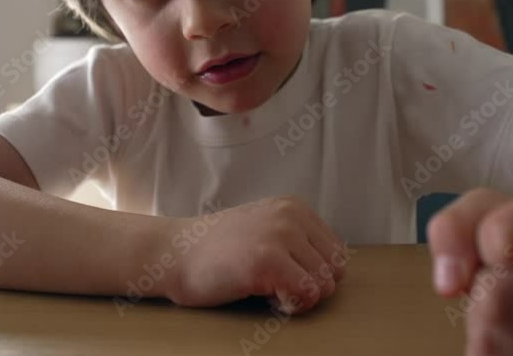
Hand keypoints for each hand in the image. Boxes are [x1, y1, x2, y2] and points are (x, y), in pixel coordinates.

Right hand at [165, 195, 351, 313]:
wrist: (174, 254)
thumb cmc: (216, 250)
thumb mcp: (264, 228)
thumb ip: (298, 240)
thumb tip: (335, 274)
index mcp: (294, 207)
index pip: (337, 253)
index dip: (316, 274)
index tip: (286, 276)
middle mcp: (291, 217)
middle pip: (335, 270)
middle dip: (311, 287)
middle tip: (277, 286)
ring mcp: (279, 237)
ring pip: (324, 286)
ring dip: (299, 298)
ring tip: (269, 290)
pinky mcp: (267, 261)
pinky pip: (305, 295)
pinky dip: (290, 305)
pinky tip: (265, 296)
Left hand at [427, 189, 512, 355]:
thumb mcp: (490, 211)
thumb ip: (455, 227)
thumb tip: (447, 284)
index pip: (504, 237)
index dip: (483, 239)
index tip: (501, 243)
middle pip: (498, 298)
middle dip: (480, 289)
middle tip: (501, 282)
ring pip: (494, 343)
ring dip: (483, 325)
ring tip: (512, 309)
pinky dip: (491, 351)